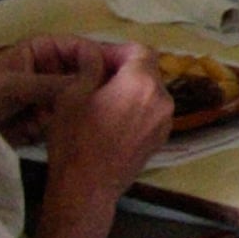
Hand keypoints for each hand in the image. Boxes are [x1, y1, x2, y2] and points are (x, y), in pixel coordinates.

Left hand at [0, 34, 113, 143]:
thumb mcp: (15, 84)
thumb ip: (53, 84)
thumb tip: (91, 85)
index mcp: (43, 51)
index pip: (81, 48)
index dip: (101, 57)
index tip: (121, 71)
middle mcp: (52, 71)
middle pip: (86, 72)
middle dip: (101, 83)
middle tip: (124, 95)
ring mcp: (51, 96)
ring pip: (83, 96)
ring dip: (94, 104)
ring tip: (114, 114)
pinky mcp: (48, 120)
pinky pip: (71, 118)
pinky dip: (81, 123)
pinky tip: (96, 127)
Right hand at [41, 41, 177, 197]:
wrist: (87, 187)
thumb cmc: (75, 139)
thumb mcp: (72, 94)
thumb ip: (90, 67)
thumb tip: (97, 55)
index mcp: (142, 83)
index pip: (139, 50)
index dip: (117, 50)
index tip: (95, 59)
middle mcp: (163, 98)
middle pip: (148, 70)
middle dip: (124, 68)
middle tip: (96, 76)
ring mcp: (165, 120)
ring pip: (151, 91)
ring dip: (130, 88)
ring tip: (102, 98)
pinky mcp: (162, 138)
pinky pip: (151, 111)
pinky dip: (136, 106)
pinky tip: (113, 118)